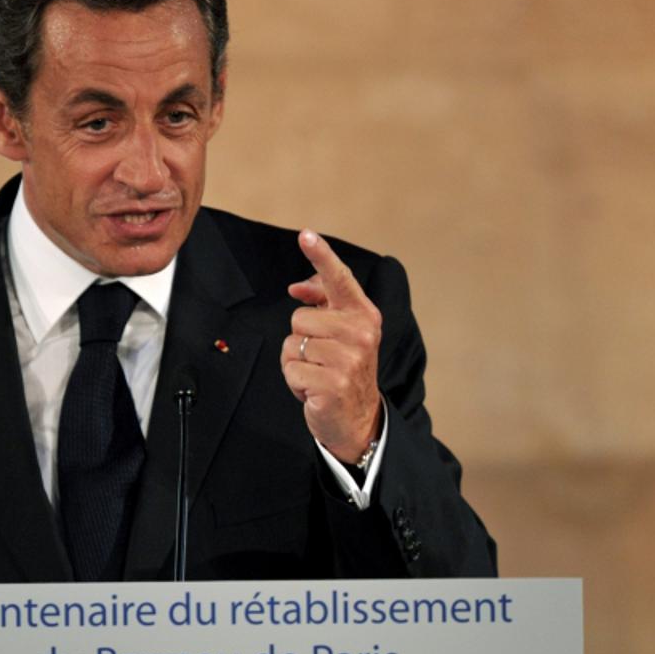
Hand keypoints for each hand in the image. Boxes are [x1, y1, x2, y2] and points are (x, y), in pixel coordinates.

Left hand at [281, 230, 383, 462]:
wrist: (358, 419)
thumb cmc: (344, 370)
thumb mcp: (341, 334)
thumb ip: (324, 305)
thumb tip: (298, 287)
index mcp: (364, 316)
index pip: (339, 279)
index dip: (321, 255)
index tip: (305, 234)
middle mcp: (361, 333)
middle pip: (299, 317)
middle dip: (300, 339)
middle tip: (321, 360)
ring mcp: (348, 359)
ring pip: (291, 344)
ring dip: (296, 363)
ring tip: (318, 375)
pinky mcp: (332, 384)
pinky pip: (290, 370)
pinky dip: (295, 383)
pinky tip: (314, 391)